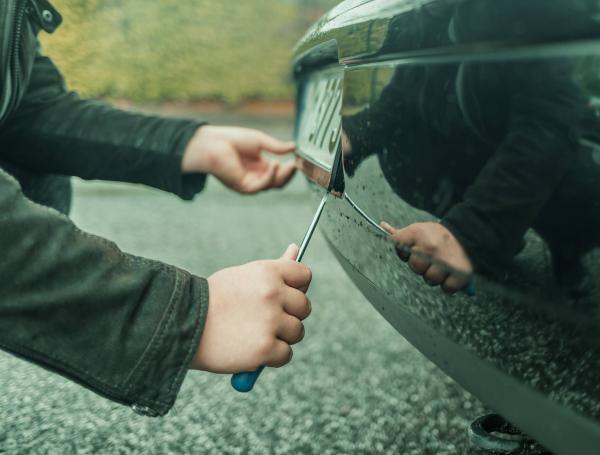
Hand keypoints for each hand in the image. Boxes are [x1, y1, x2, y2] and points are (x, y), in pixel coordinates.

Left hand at [182, 125, 295, 193]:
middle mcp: (256, 176)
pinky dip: (270, 176)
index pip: (279, 172)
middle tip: (297, 164)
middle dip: (289, 174)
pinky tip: (275, 164)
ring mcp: (250, 183)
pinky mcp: (243, 187)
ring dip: (282, 175)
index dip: (290, 167)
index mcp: (259, 166)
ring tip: (291, 164)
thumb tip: (294, 147)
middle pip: (278, 181)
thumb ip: (276, 147)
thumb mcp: (259, 141)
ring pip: (272, 185)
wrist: (212, 144)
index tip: (299, 159)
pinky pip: (262, 185)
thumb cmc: (232, 140)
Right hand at [191, 244, 311, 372]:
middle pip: (304, 307)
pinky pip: (286, 355)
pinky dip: (271, 357)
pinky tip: (251, 350)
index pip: (304, 275)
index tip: (284, 296)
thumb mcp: (243, 275)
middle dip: (289, 315)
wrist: (182, 325)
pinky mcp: (265, 348)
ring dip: (281, 337)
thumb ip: (274, 268)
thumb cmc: (214, 299)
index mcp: (268, 272)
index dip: (297, 288)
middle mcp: (272, 294)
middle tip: (266, 319)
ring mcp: (270, 322)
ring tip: (254, 334)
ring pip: (297, 332)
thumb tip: (296, 249)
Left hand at [381, 221, 472, 293]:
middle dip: (421, 266)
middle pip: (415, 268)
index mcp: (418, 233)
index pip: (397, 244)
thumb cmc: (438, 236)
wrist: (469, 235)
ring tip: (442, 265)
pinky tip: (452, 274)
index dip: (404, 251)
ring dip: (436, 276)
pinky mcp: (460, 274)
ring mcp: (445, 262)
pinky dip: (449, 284)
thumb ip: (401, 233)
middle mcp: (430, 247)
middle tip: (431, 258)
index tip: (413, 249)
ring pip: (430, 280)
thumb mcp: (419, 229)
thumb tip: (382, 225)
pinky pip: (447, 288)